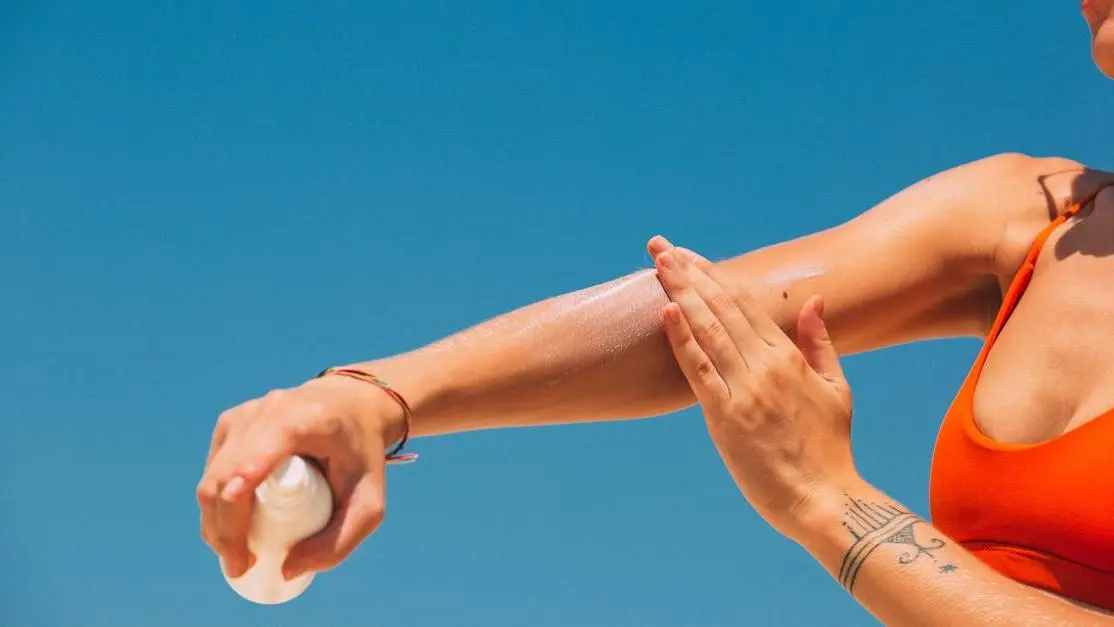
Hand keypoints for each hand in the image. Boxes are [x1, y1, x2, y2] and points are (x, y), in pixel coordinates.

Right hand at [197, 373, 405, 579]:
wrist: (352, 406)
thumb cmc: (362, 455)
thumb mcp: (370, 502)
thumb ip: (340, 542)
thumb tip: (286, 569)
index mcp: (303, 419)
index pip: (257, 456)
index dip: (238, 496)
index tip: (237, 542)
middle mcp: (267, 410)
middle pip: (226, 477)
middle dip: (224, 530)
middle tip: (241, 565)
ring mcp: (243, 413)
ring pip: (213, 477)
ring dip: (216, 522)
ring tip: (237, 554)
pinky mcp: (230, 422)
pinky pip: (213, 470)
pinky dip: (217, 504)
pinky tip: (231, 527)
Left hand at [650, 238, 856, 538]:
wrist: (825, 499)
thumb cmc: (829, 448)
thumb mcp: (836, 389)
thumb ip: (820, 343)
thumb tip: (814, 301)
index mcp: (787, 357)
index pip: (744, 303)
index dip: (713, 275)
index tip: (689, 254)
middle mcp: (764, 366)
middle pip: (721, 307)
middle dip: (689, 272)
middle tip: (659, 245)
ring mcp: (744, 389)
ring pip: (708, 329)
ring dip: (681, 292)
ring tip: (658, 262)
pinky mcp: (726, 417)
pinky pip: (699, 370)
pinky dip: (682, 338)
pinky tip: (666, 310)